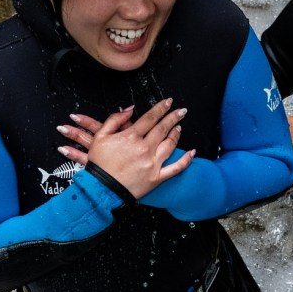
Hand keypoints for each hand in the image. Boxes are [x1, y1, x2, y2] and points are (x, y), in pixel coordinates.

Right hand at [58, 99, 194, 199]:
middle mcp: (144, 148)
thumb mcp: (100, 137)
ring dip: (176, 134)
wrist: (101, 189)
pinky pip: (175, 168)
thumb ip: (114, 120)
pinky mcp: (156, 177)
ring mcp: (152, 163)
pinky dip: (186, 160)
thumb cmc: (99, 164)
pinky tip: (192, 153)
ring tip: (179, 127)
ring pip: (170, 145)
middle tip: (181, 111)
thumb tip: (129, 110)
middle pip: (162, 128)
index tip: (168, 102)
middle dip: (173, 117)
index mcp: (131, 137)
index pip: (150, 118)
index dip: (160, 108)